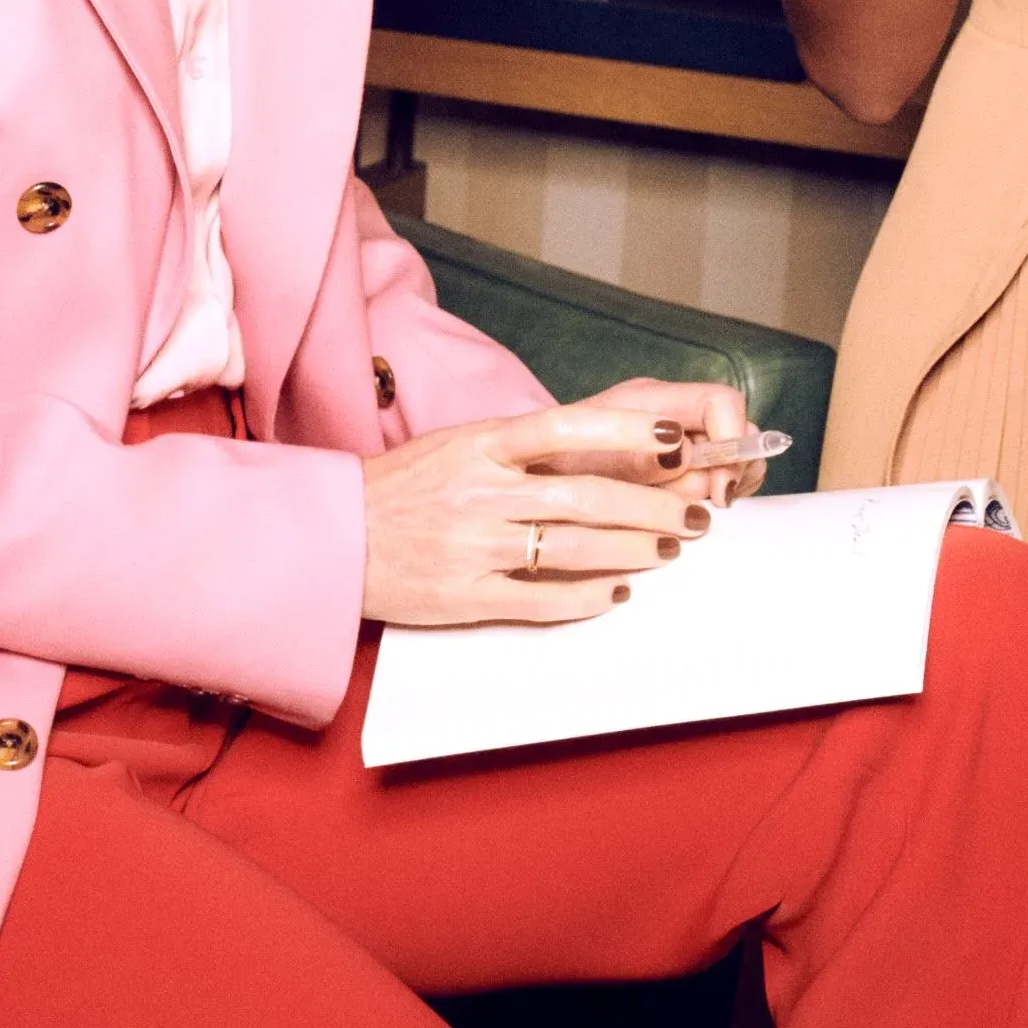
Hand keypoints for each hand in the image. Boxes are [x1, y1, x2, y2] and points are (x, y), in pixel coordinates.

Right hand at [359, 403, 712, 628]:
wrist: (333, 538)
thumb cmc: (403, 487)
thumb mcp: (456, 445)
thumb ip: (519, 447)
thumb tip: (604, 449)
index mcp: (477, 445)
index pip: (564, 428)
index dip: (626, 435)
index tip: (674, 443)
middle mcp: (478, 492)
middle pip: (585, 496)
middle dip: (652, 506)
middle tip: (694, 513)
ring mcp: (472, 546)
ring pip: (573, 547)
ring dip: (634, 549)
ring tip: (671, 548)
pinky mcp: (464, 596)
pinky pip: (541, 599)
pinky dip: (589, 596)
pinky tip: (620, 590)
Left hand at [530, 379, 768, 501]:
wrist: (523, 488)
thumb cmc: (548, 473)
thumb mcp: (585, 469)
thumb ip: (636, 459)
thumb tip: (684, 456)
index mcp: (650, 401)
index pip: (721, 402)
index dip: (733, 441)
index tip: (719, 490)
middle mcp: (668, 418)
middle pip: (736, 434)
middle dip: (730, 474)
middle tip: (706, 508)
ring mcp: (676, 447)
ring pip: (729, 464)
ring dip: (717, 493)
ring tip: (690, 518)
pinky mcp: (676, 476)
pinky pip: (713, 486)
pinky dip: (708, 504)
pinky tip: (686, 521)